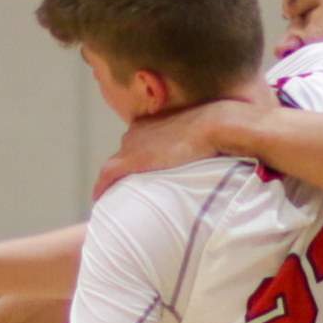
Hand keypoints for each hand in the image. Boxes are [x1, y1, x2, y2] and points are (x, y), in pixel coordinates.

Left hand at [94, 99, 247, 198]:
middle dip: (129, 171)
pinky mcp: (131, 160)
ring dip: (119, 181)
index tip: (146, 173)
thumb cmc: (223, 127)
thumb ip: (203, 140)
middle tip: (135, 190)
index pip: (140, 144)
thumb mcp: (210, 129)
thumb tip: (221, 153)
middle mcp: (138, 131)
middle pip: (127, 155)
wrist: (219, 124)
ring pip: (117, 166)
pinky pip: (107, 176)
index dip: (142, 161)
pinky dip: (102, 187)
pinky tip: (98, 199)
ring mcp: (133, 145)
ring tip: (123, 199)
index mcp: (155, 122)